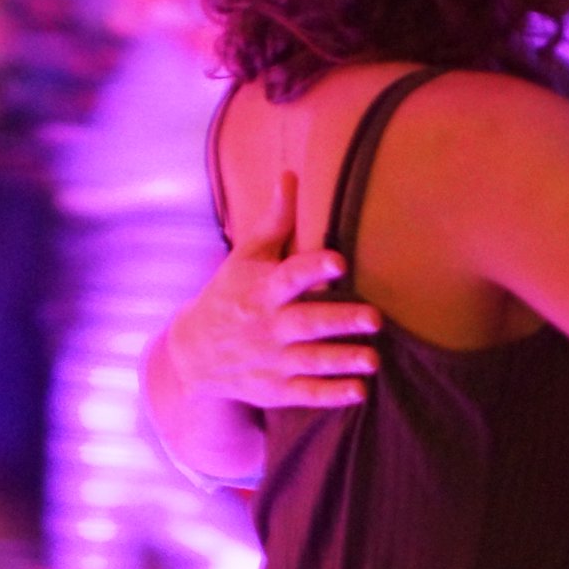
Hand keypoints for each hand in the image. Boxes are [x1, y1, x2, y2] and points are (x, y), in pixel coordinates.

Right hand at [166, 173, 380, 408]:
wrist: (193, 354)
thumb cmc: (230, 293)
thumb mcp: (246, 256)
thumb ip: (274, 221)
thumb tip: (291, 174)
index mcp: (262, 290)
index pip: (289, 276)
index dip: (313, 268)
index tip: (340, 261)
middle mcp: (267, 326)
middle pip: (306, 323)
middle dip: (340, 321)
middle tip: (375, 318)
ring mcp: (271, 361)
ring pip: (311, 361)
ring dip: (342, 361)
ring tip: (374, 359)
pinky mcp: (276, 389)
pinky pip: (306, 393)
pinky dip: (331, 395)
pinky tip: (359, 391)